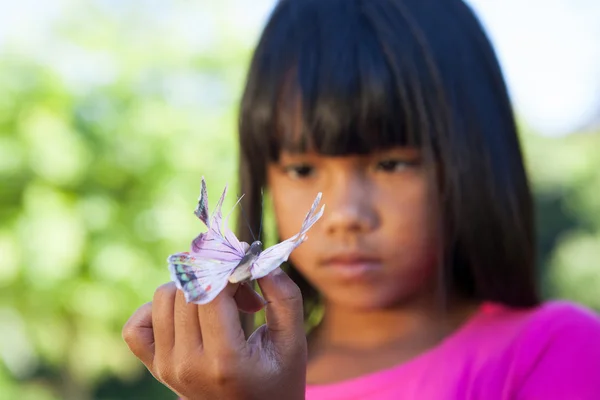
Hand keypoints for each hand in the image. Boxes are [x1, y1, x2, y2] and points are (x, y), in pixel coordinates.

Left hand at [122, 268, 306, 399]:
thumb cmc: (277, 379)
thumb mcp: (292, 342)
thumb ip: (285, 297)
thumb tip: (257, 259)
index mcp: (225, 360)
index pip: (211, 292)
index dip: (228, 267)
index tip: (246, 262)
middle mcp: (188, 365)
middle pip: (188, 290)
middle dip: (217, 276)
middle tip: (244, 292)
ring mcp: (167, 367)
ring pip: (163, 298)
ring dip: (193, 287)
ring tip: (221, 304)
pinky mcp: (155, 367)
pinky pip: (138, 324)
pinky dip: (158, 309)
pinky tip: (188, 314)